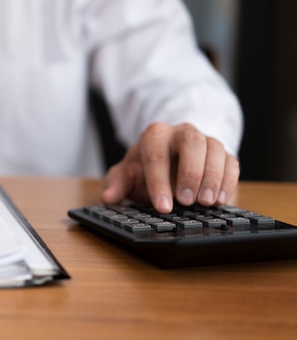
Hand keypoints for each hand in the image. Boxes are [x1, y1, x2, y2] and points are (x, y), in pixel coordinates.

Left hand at [101, 122, 239, 213]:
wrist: (168, 157)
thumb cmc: (145, 167)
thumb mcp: (127, 173)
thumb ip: (117, 184)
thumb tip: (108, 197)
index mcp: (155, 135)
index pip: (156, 155)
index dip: (158, 182)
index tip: (162, 206)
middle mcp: (181, 132)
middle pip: (191, 143)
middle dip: (190, 173)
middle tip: (187, 201)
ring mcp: (205, 140)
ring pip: (215, 149)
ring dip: (212, 177)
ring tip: (206, 203)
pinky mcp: (222, 153)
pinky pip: (231, 161)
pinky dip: (228, 180)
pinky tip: (220, 200)